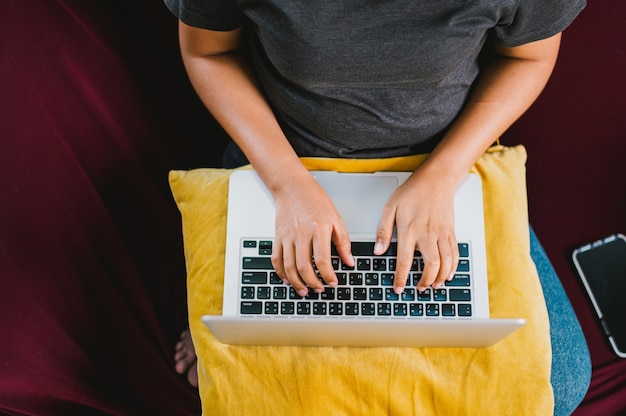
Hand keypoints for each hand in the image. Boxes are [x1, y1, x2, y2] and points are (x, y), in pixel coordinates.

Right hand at [271, 176, 353, 295]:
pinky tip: (288, 279)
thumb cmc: (315, 200)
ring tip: (304, 290)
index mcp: (318, 229)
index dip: (328, 275)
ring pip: (288, 266)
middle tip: (319, 289)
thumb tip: (349, 261)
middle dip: (312, 283)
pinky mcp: (277, 237)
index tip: (333, 282)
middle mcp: (301, 234)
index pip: (322, 259)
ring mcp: (287, 236)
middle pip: (303, 266)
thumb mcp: (336, 219)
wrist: (292, 187)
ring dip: (296, 282)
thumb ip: (343, 242)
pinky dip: (280, 272)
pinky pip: (276, 259)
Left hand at [374, 171, 458, 292]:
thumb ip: (383, 230)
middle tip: (419, 288)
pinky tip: (448, 274)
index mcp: (409, 230)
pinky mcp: (451, 231)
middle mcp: (427, 234)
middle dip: (425, 282)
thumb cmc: (412, 192)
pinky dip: (453, 267)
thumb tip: (378, 250)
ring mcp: (441, 233)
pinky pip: (455, 253)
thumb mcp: (390, 208)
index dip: (401, 278)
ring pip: (446, 262)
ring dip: (441, 277)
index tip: (398, 288)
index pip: (405, 261)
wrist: (435, 180)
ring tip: (434, 286)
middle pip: (431, 265)